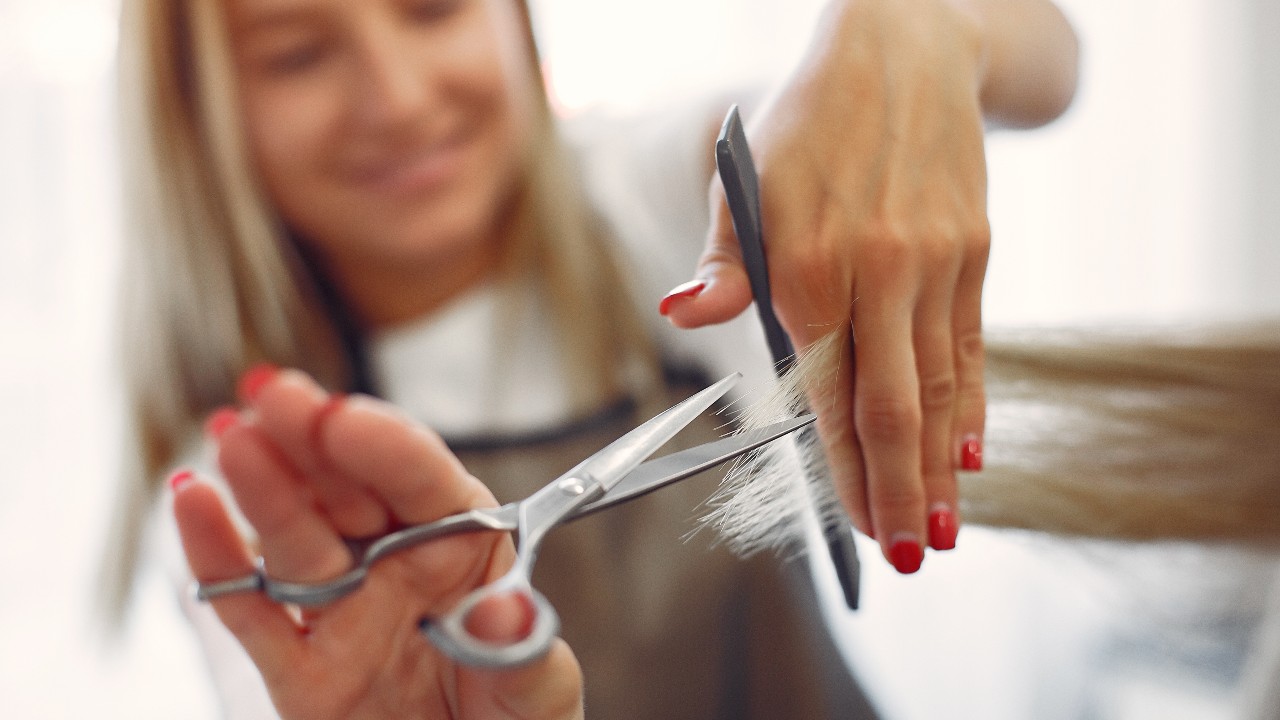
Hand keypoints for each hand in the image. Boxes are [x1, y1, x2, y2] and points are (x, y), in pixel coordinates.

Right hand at [172, 368, 582, 718]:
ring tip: (231, 435)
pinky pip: (253, 613)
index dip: (385, 446)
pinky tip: (192, 505)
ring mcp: (344, 612)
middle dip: (311, 437)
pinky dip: (218, 562)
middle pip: (348, 491)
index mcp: (464, 547)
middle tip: (273, 392)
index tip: (346, 419)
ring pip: (296, 540)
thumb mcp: (540, 688)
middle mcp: (397, 566)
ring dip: (263, 487)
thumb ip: (520, 648)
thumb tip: (505, 611)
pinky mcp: (299, 671)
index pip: (424, 482)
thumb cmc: (516, 719)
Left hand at [664, 0, 993, 572]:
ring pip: (940, 384)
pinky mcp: (974, 252)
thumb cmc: (807, 123)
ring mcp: (936, 264)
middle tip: (907, 554)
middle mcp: (879, 271)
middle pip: (892, 405)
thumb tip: (686, 312)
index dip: (844, 469)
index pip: (827, 394)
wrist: (905, 50)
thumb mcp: (744, 179)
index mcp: (808, 264)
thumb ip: (724, 261)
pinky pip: (973, 344)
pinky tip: (974, 451)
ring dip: (942, 465)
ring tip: (945, 528)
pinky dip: (973, 403)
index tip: (856, 528)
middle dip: (899, 490)